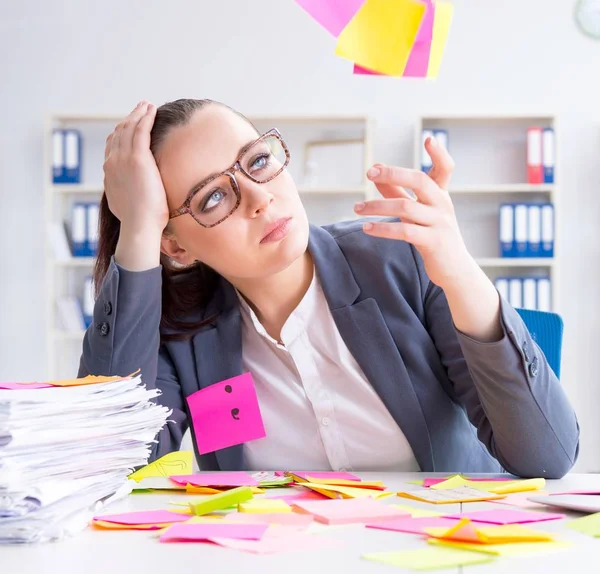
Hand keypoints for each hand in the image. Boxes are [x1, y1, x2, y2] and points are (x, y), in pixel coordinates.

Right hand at [103, 101, 168, 234]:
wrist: (139, 225)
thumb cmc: (139, 221)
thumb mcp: (126, 204)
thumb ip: (125, 193)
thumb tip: (130, 193)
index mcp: (109, 173)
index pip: (112, 146)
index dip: (121, 133)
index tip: (130, 126)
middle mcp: (112, 162)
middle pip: (119, 133)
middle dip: (129, 118)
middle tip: (140, 108)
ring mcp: (123, 159)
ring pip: (129, 128)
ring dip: (138, 114)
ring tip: (147, 106)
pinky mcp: (137, 158)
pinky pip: (140, 130)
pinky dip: (145, 117)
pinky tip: (151, 109)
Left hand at [354, 136, 475, 289]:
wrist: (454, 269)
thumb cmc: (432, 235)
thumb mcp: (417, 211)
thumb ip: (397, 190)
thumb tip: (376, 169)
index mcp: (440, 194)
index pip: (446, 168)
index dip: (439, 153)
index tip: (429, 139)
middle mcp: (443, 205)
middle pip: (420, 181)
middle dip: (393, 174)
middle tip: (370, 173)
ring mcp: (440, 223)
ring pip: (406, 207)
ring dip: (377, 206)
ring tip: (357, 208)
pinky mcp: (433, 242)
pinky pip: (405, 231)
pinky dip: (383, 228)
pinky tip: (366, 227)